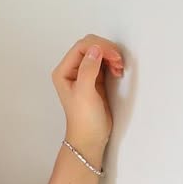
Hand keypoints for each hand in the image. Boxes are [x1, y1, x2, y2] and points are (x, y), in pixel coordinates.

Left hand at [51, 35, 124, 150]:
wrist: (90, 136)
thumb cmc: (84, 119)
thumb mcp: (85, 92)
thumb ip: (89, 69)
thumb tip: (95, 49)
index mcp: (63, 71)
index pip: (81, 47)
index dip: (99, 47)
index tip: (113, 56)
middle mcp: (71, 70)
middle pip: (90, 46)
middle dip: (106, 50)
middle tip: (118, 62)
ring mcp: (83, 74)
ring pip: (98, 53)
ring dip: (111, 56)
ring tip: (119, 69)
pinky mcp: (95, 79)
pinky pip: (104, 62)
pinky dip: (113, 63)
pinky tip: (118, 71)